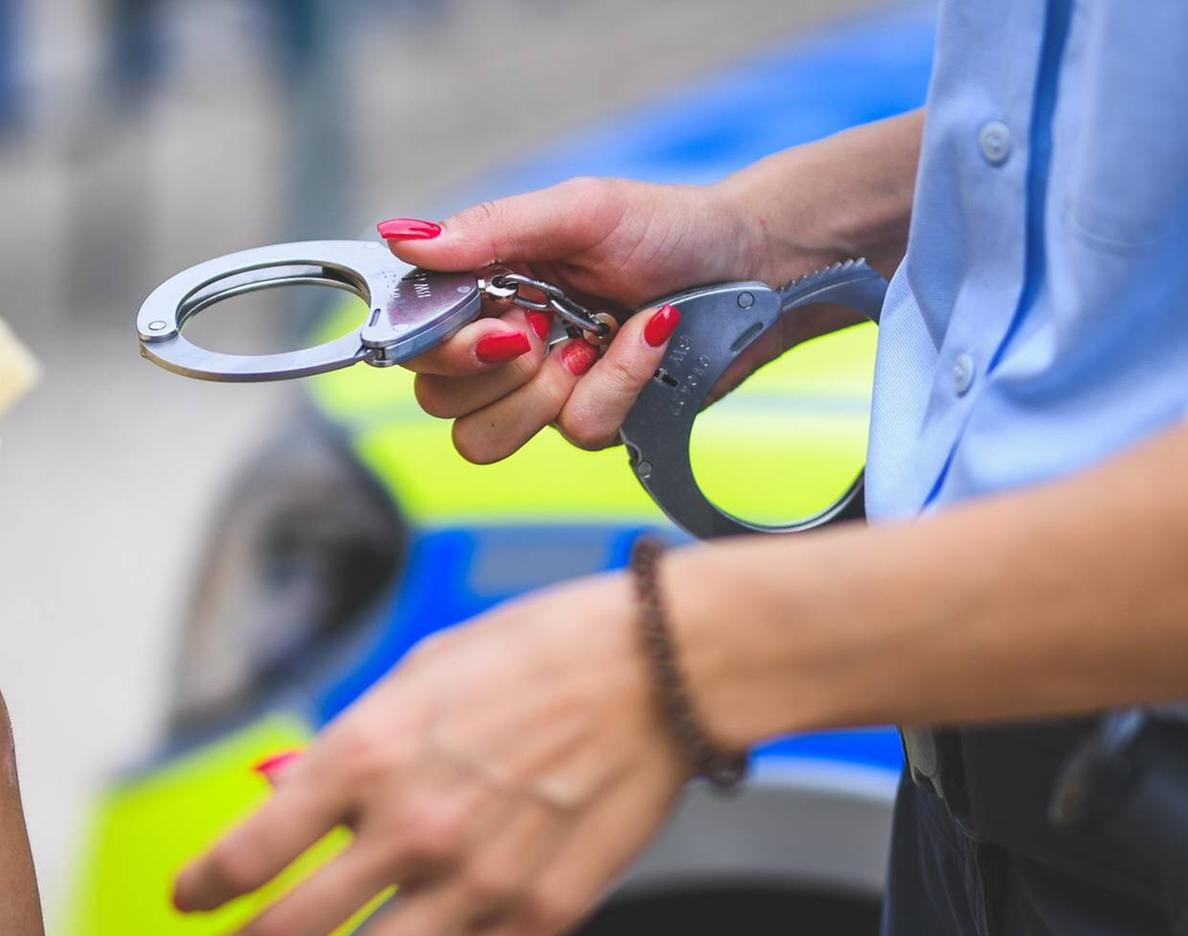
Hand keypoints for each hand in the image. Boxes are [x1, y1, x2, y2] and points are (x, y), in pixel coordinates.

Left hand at [174, 573, 690, 935]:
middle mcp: (413, 826)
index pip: (248, 852)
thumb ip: (356, 741)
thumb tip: (296, 794)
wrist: (662, 665)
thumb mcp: (423, 669)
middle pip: (285, 933)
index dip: (200, 891)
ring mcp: (479, 878)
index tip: (190, 904)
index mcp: (370, 754)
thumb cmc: (548, 649)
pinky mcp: (544, 908)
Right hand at [382, 178, 765, 462]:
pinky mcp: (599, 419)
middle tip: (541, 334)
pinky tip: (645, 342)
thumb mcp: (582, 210)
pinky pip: (579, 432)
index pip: (413, 339)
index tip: (497, 326)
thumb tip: (400, 236)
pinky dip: (618, 383)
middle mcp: (504, 343)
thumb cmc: (669, 228)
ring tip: (594, 339)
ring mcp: (549, 390)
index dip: (439, 347)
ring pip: (489, 439)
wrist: (753, 266)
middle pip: (439, 402)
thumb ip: (494, 227)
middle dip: (492, 372)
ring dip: (547, 392)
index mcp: (483, 286)